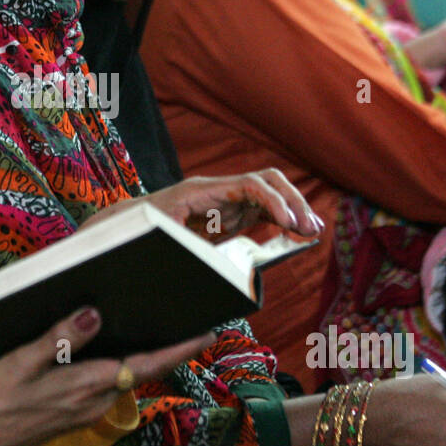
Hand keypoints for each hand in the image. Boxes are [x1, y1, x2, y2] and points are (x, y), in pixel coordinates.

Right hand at [0, 307, 214, 445]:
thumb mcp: (22, 361)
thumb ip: (61, 337)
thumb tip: (95, 314)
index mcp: (88, 384)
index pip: (146, 364)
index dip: (178, 349)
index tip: (206, 332)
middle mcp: (96, 401)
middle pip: (143, 371)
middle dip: (169, 350)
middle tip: (190, 324)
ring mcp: (87, 411)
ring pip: (127, 380)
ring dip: (146, 359)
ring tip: (159, 331)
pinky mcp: (76, 414)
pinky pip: (109, 386)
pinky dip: (123, 367)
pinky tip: (116, 352)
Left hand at [141, 170, 321, 238]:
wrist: (131, 222)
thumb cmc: (145, 228)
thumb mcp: (164, 237)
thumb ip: (189, 246)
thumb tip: (217, 265)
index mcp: (205, 190)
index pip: (250, 184)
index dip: (273, 201)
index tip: (289, 223)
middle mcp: (221, 189)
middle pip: (268, 181)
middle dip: (293, 201)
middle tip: (311, 227)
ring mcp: (229, 199)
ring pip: (271, 194)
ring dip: (294, 209)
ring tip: (314, 231)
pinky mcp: (233, 212)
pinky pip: (265, 210)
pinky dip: (283, 219)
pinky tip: (298, 234)